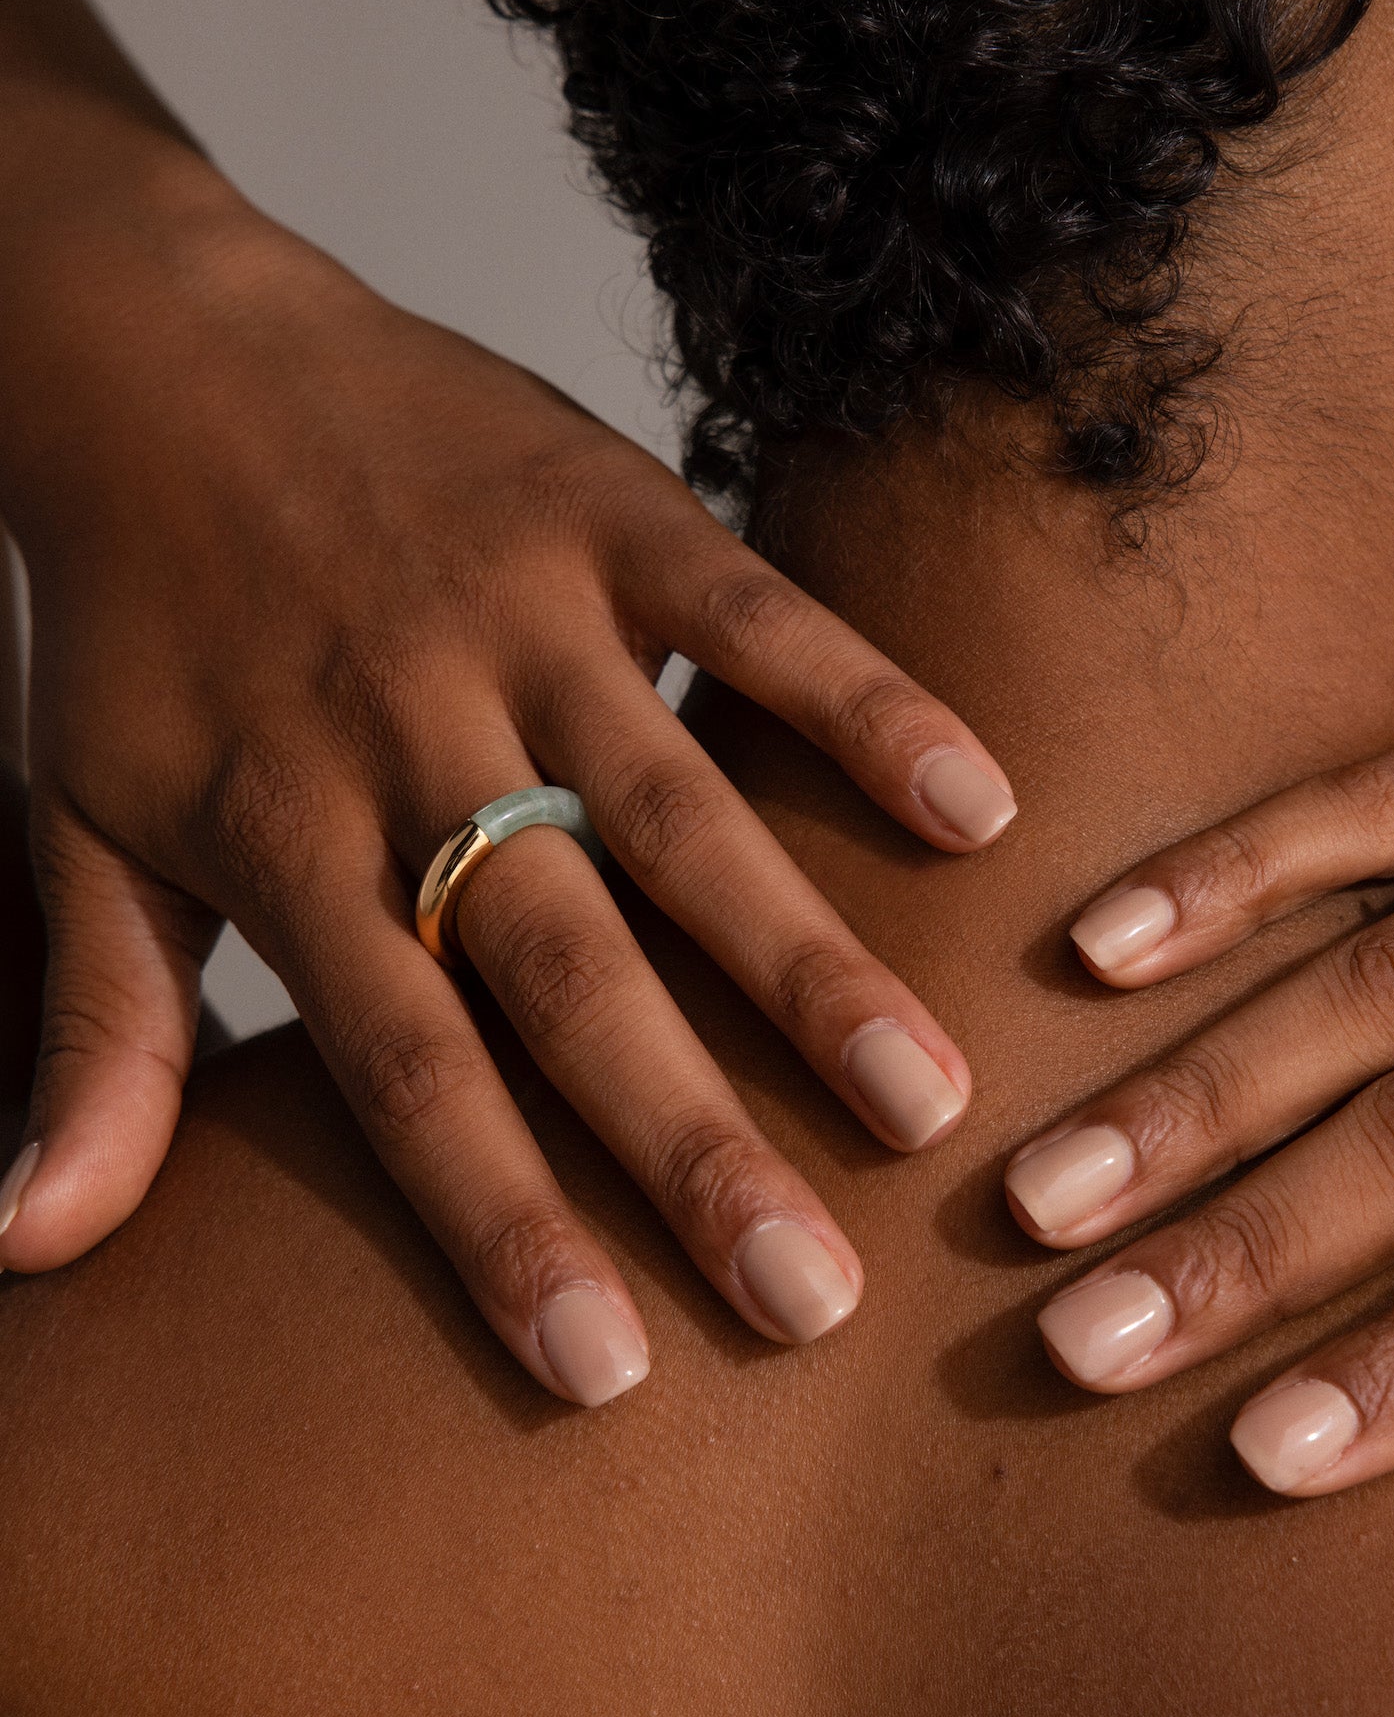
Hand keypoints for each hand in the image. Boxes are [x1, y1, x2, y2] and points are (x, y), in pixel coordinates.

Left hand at [0, 192, 1014, 1399]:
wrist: (162, 343)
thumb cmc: (141, 620)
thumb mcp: (76, 823)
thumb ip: (95, 1029)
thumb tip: (26, 1248)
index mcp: (284, 833)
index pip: (403, 1066)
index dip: (502, 1219)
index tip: (612, 1373)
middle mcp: (412, 738)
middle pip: (565, 969)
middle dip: (689, 1140)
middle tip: (816, 1294)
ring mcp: (521, 616)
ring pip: (681, 813)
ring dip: (806, 959)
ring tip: (928, 1099)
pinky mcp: (608, 508)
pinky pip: (753, 617)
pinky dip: (864, 705)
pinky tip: (976, 808)